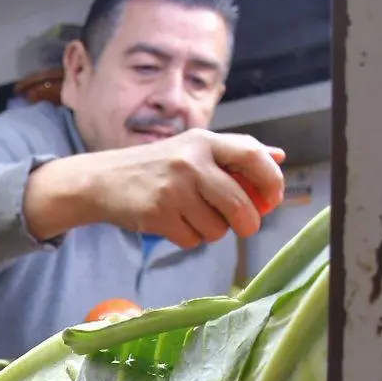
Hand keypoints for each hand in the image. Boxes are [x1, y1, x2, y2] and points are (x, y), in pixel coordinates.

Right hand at [25, 129, 285, 247]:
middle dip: (247, 223)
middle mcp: (190, 162)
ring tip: (194, 217)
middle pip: (240, 204)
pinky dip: (188, 238)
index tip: (273, 198)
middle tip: (244, 226)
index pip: (252, 156)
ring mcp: (173, 189)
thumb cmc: (154, 166)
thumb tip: (279, 156)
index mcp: (204, 141)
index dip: (271, 180)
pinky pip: (192, 240)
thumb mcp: (193, 149)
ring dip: (212, 231)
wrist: (102, 180)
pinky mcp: (158, 215)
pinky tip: (174, 224)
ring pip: (217, 228)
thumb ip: (235, 153)